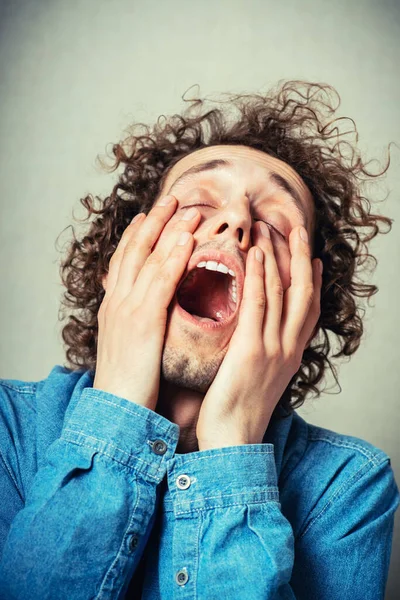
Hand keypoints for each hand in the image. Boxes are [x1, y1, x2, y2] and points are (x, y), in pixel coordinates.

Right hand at [93, 195, 200, 409]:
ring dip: (169, 231)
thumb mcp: (131, 346)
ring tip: (189, 209)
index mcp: (115, 307)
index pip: (126, 261)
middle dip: (154, 222)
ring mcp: (127, 309)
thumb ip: (141, 323)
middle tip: (172, 199)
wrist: (115, 411)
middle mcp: (118, 301)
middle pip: (135, 251)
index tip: (151, 215)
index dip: (138, 235)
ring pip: (148, 260)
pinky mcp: (142, 321)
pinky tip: (187, 240)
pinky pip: (160, 282)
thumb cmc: (130, 384)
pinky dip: (172, 257)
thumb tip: (156, 313)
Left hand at [195, 223, 322, 449]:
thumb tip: (252, 335)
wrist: (232, 443)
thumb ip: (260, 354)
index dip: (312, 281)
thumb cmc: (238, 414)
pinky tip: (256, 255)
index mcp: (290, 355)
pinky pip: (259, 305)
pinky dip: (261, 277)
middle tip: (297, 229)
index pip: (307, 310)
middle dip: (301, 258)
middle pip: (303, 293)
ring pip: (283, 292)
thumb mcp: (258, 380)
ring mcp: (273, 349)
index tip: (310, 258)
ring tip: (272, 229)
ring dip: (278, 257)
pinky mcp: (251, 351)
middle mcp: (288, 348)